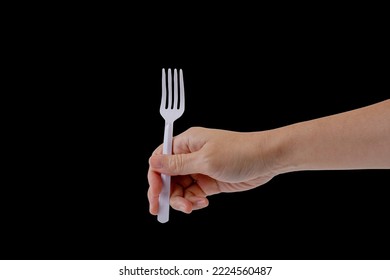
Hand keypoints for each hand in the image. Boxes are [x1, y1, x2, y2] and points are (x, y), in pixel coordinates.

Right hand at [147, 127, 276, 213]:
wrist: (267, 159)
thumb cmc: (240, 152)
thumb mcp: (205, 160)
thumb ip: (178, 164)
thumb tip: (153, 162)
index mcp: (187, 143)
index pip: (161, 159)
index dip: (154, 177)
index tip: (155, 195)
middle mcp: (190, 155)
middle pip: (168, 176)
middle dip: (165, 193)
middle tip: (162, 210)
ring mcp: (200, 169)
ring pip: (180, 188)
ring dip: (181, 200)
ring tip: (191, 206)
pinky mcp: (209, 181)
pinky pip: (193, 193)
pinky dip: (194, 201)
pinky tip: (202, 202)